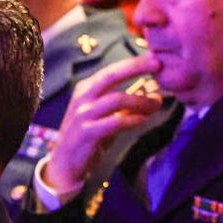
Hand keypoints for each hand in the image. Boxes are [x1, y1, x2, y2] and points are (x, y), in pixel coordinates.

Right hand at [44, 54, 164, 194]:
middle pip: (110, 76)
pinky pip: (114, 122)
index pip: (111, 70)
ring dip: (141, 100)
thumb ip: (124, 104)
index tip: (154, 58)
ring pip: (116, 99)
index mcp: (86, 89)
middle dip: (135, 67)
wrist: (65, 163)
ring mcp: (83, 115)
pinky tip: (144, 119)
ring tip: (156, 103)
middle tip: (157, 64)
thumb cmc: (89, 135)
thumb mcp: (106, 115)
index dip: (133, 63)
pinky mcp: (86, 132)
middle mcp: (83, 97)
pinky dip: (133, 119)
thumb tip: (153, 94)